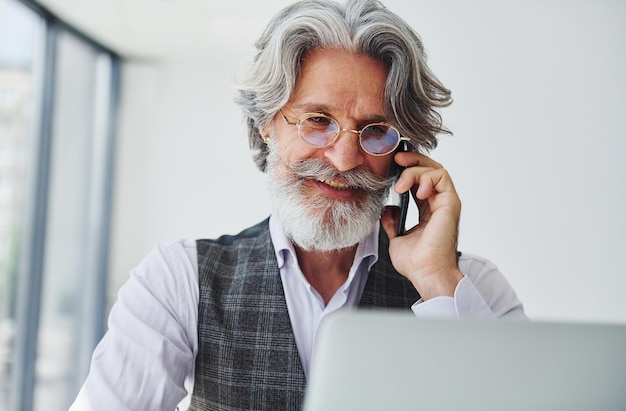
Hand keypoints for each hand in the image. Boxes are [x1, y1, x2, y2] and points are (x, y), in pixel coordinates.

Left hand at [381, 152, 462, 299]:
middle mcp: (439, 204)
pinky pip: (441, 177)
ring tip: (400, 186)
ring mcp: (446, 202)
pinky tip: (415, 190)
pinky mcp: (451, 203)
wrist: (426, 274)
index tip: (390, 167)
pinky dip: (426, 177)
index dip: (406, 169)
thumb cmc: (416, 262)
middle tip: (396, 160)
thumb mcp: (397, 238)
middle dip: (412, 160)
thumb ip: (393, 221)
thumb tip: (387, 210)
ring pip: (435, 169)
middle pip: (430, 169)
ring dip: (415, 171)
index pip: (419, 181)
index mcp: (428, 210)